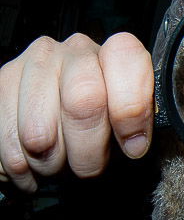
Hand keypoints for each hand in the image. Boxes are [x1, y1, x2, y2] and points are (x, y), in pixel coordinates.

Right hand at [0, 32, 153, 192]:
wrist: (55, 130)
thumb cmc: (99, 131)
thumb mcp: (127, 130)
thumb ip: (135, 129)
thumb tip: (135, 143)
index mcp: (114, 55)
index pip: (126, 57)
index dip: (131, 108)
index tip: (133, 147)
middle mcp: (74, 51)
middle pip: (83, 100)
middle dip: (88, 151)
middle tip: (88, 168)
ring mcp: (33, 62)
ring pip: (40, 129)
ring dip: (51, 163)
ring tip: (58, 164)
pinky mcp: (0, 82)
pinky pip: (8, 138)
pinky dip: (21, 165)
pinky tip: (32, 163)